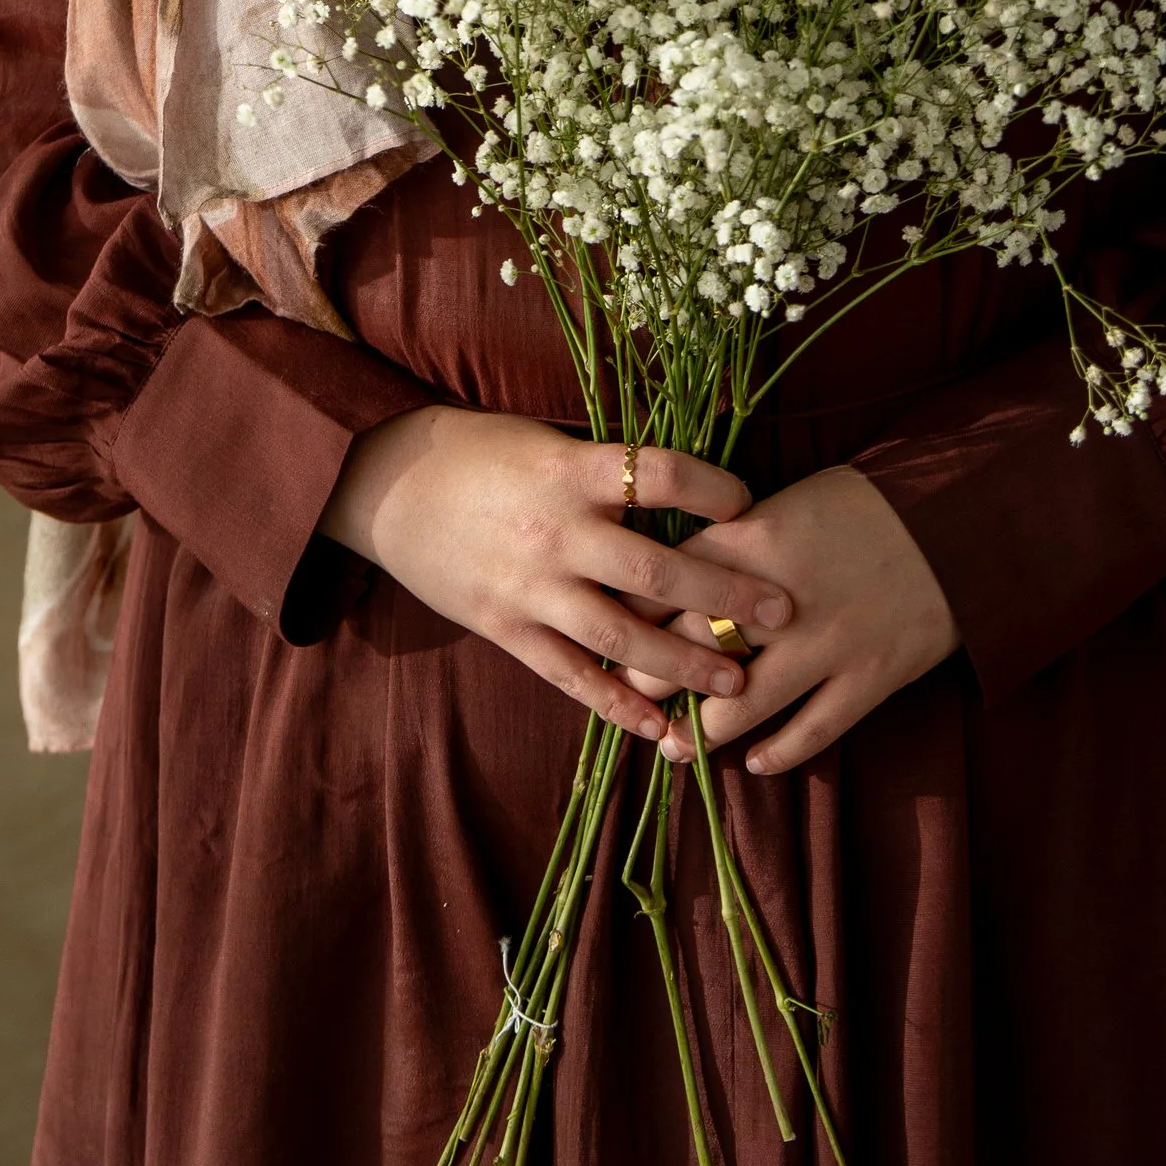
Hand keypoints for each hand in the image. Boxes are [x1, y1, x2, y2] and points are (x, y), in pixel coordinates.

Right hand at [319, 408, 796, 746]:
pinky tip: (659, 728)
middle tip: (780, 610)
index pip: (658, 475)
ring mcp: (530, 588)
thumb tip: (681, 482)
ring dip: (683, 663)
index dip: (712, 488)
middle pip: (655, 569)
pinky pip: (569, 675)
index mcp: (569, 470)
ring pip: (619, 636)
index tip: (750, 503)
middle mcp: (556, 532)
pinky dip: (616, 706)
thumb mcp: (544, 438)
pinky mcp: (504, 630)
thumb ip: (604, 467)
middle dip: (723, 594)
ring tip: (736, 680)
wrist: (386, 485)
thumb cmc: (475, 450)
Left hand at [631, 464, 957, 773]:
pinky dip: (776, 753)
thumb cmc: (865, 503)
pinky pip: (811, 732)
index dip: (627, 616)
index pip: (663, 584)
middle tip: (629, 699)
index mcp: (751, 539)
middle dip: (648, 682)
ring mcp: (825, 645)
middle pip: (687, 650)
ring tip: (674, 748)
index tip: (605, 633)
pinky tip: (755, 762)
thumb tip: (677, 573)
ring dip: (699, 734)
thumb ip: (734, 541)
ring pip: (739, 706)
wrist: (959, 515)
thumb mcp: (788, 503)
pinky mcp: (869, 678)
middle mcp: (777, 597)